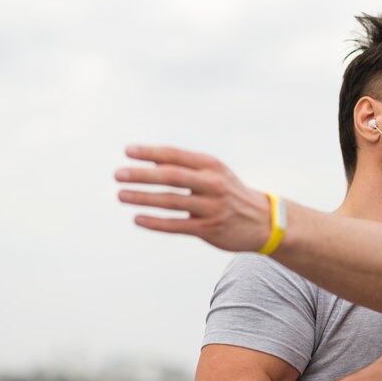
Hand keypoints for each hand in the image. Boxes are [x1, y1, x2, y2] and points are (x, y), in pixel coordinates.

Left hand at [115, 145, 270, 251]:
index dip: (150, 152)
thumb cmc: (230, 194)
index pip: (176, 155)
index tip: (127, 151)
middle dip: (142, 175)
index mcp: (212, 166)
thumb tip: (149, 161)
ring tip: (121, 195)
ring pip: (171, 201)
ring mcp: (212, 207)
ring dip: (143, 198)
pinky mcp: (209, 229)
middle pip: (171, 176)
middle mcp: (213, 184)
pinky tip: (138, 219)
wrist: (264, 221)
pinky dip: (155, 222)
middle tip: (118, 174)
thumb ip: (185, 167)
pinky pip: (177, 225)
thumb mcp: (214, 174)